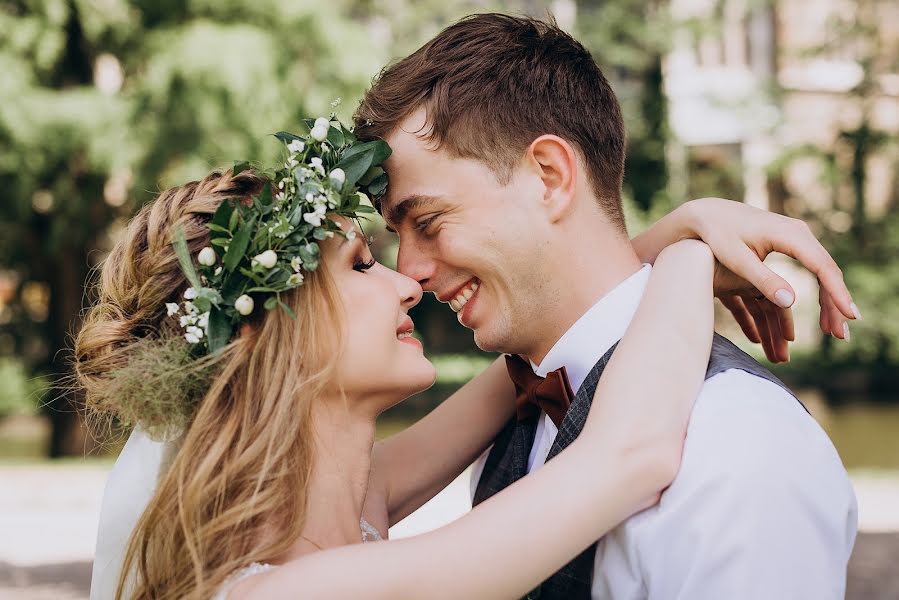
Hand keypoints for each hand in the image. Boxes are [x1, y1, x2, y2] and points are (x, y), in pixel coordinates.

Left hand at [681, 198, 859, 361]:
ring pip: (822, 271)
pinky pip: (813, 268)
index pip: (821, 268)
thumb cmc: (718, 235)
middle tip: (842, 335)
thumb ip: (763, 280)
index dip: (836, 294)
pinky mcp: (791, 242)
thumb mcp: (738, 260)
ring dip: (829, 301)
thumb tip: (791, 303)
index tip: (849, 316)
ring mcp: (797, 236)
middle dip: (836, 304)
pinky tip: (823, 311)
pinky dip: (819, 290)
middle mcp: (799, 233)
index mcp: (789, 236)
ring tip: (833, 330)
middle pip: (827, 271)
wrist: (708, 212)